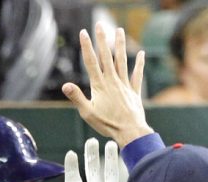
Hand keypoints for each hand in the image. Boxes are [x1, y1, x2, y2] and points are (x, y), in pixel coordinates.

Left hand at [51, 138, 132, 181]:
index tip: (71, 153)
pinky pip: (124, 181)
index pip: (74, 179)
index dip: (72, 166)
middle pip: (92, 170)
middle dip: (91, 156)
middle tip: (92, 141)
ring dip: (108, 158)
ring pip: (108, 172)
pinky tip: (125, 157)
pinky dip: (124, 169)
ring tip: (108, 144)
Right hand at [62, 23, 151, 147]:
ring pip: (122, 61)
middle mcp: (112, 81)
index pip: (91, 62)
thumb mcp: (87, 112)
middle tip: (101, 25)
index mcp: (99, 86)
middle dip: (102, 40)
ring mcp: (124, 85)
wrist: (130, 131)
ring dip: (120, 45)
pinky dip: (139, 64)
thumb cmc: (107, 124)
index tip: (84, 33)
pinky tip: (141, 53)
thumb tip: (65, 85)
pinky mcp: (134, 91)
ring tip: (119, 31)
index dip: (86, 47)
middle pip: (106, 57)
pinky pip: (137, 75)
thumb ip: (77, 97)